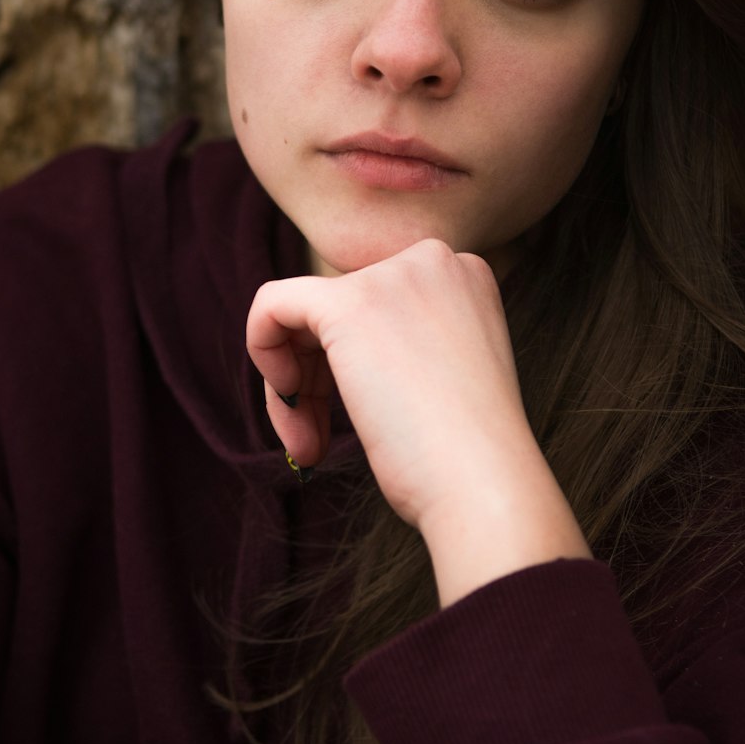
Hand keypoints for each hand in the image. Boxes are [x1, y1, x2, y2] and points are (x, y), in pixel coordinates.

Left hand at [246, 239, 589, 603]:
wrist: (483, 483)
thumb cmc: (465, 457)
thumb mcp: (444, 375)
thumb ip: (403, 342)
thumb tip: (340, 346)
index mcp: (463, 274)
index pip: (376, 303)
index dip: (350, 362)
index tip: (351, 419)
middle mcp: (432, 260)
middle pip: (338, 306)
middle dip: (316, 375)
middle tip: (317, 439)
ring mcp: (391, 276)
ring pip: (302, 313)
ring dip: (295, 384)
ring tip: (307, 445)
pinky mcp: (347, 302)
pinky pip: (271, 304)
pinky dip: (262, 350)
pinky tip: (287, 403)